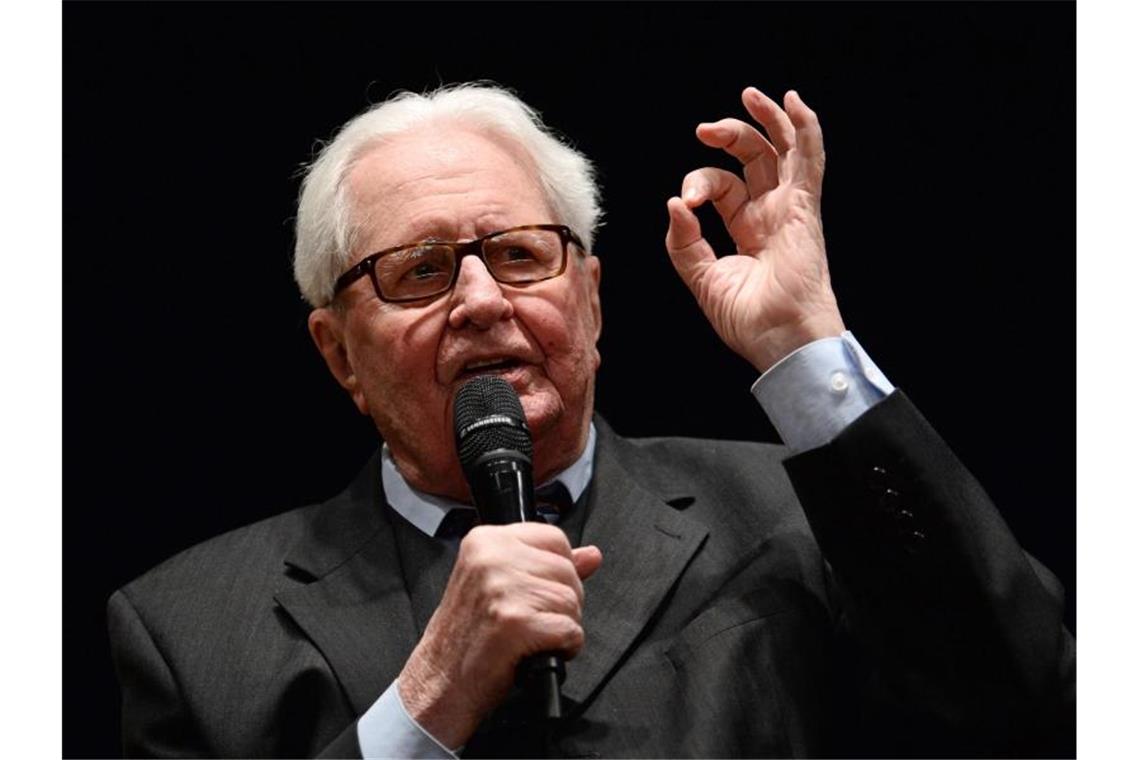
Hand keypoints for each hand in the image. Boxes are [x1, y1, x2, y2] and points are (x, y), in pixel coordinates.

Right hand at [397, 523, 603, 748]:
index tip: (537, 593)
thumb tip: (592, 554)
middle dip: (561, 602)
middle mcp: (491, 557)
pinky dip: (564, 648)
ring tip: (529, 637)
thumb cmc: (467, 637)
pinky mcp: (515, 622)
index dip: (557, 571)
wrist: (439, 683)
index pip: (555, 538)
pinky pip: (570, 630)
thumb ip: (547, 565)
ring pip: (571, 601)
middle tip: (529, 621)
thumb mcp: (499, 585)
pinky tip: (536, 652)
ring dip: (561, 627)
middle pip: (567, 571)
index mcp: (486, 540)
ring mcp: (502, 588)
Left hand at [665, 87, 845, 372]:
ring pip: (783, 151)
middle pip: (752, 159)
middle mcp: (771, 214)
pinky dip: (805, 130)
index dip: (699, 183)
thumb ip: (684, 244)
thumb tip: (674, 205)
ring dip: (767, 120)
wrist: (779, 339)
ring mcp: (791, 209)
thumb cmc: (749, 320)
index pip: (723, 187)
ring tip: (749, 96)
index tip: (686, 204)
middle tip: (704, 130)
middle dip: (729, 136)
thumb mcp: (702, 278)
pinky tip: (794, 102)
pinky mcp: (805, 209)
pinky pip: (809, 162)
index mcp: (748, 228)